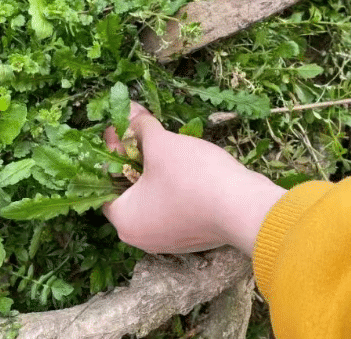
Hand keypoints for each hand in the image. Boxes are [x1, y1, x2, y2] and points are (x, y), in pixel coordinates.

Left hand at [101, 102, 286, 255]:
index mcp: (125, 222)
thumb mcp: (162, 145)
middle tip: (144, 133)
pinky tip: (189, 166)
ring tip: (167, 145)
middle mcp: (142, 238)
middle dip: (137, 159)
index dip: (112, 151)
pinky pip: (176, 208)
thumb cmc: (194, 178)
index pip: (105, 183)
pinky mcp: (194, 236)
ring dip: (158, 172)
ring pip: (155, 199)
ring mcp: (170, 240)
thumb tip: (125, 110)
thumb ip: (139, 128)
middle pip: (130, 191)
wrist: (245, 208)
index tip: (122, 128)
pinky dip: (177, 187)